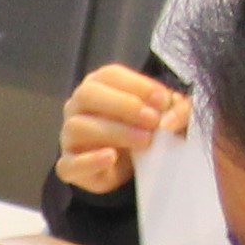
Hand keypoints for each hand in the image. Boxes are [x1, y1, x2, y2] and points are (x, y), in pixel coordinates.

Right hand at [55, 62, 182, 192]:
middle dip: (124, 105)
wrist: (126, 169)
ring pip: (79, 126)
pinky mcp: (68, 166)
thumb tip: (172, 118)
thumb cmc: (141, 132)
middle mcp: (77, 106)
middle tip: (152, 120)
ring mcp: (68, 136)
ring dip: (115, 131)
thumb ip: (176, 111)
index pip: (110, 75)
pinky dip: (91, 160)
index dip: (137, 84)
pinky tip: (111, 157)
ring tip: (144, 141)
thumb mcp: (163, 117)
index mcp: (98, 86)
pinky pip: (70, 163)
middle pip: (88, 94)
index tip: (163, 100)